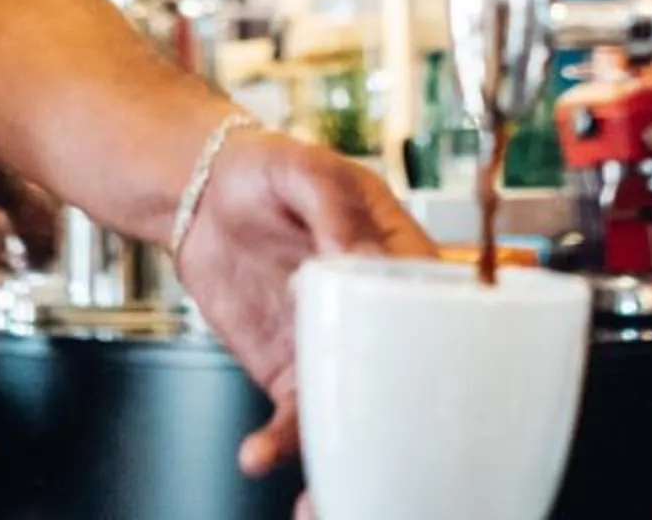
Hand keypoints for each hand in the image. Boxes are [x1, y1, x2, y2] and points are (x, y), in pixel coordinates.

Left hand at [170, 127, 438, 482]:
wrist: (197, 193)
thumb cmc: (264, 166)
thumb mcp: (304, 169)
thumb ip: (333, 209)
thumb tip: (360, 256)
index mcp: (399, 259)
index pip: (443, 312)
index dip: (454, 356)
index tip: (446, 398)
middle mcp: (374, 313)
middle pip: (408, 383)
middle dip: (407, 438)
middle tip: (393, 471)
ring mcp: (334, 347)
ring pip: (355, 415)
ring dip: (343, 462)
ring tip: (321, 501)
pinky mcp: (288, 369)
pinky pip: (294, 417)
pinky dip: (280, 445)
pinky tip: (259, 455)